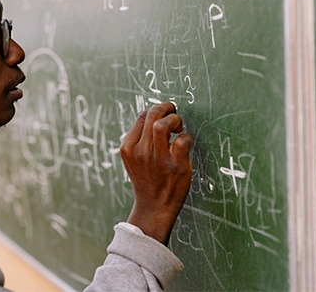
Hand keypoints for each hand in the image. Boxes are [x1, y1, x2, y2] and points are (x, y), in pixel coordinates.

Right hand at [120, 101, 192, 244]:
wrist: (154, 208)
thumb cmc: (146, 180)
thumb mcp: (133, 159)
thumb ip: (139, 139)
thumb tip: (155, 115)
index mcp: (128, 148)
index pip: (142, 116)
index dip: (156, 109)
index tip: (164, 113)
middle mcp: (141, 152)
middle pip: (152, 115)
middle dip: (166, 107)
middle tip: (174, 112)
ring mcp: (158, 159)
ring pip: (164, 125)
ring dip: (175, 119)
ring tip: (178, 127)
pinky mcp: (176, 166)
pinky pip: (183, 140)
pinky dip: (186, 137)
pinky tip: (185, 144)